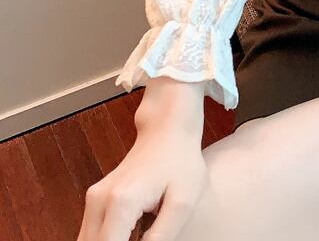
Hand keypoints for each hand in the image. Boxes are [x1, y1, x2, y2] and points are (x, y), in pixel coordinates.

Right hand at [77, 78, 206, 240]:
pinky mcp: (94, 199)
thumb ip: (162, 235)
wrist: (168, 130)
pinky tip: (130, 237)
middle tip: (142, 237)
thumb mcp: (184, 201)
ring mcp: (93, 198)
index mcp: (122, 202)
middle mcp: (99, 201)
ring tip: (139, 234)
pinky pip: (91, 234)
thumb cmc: (181, 162)